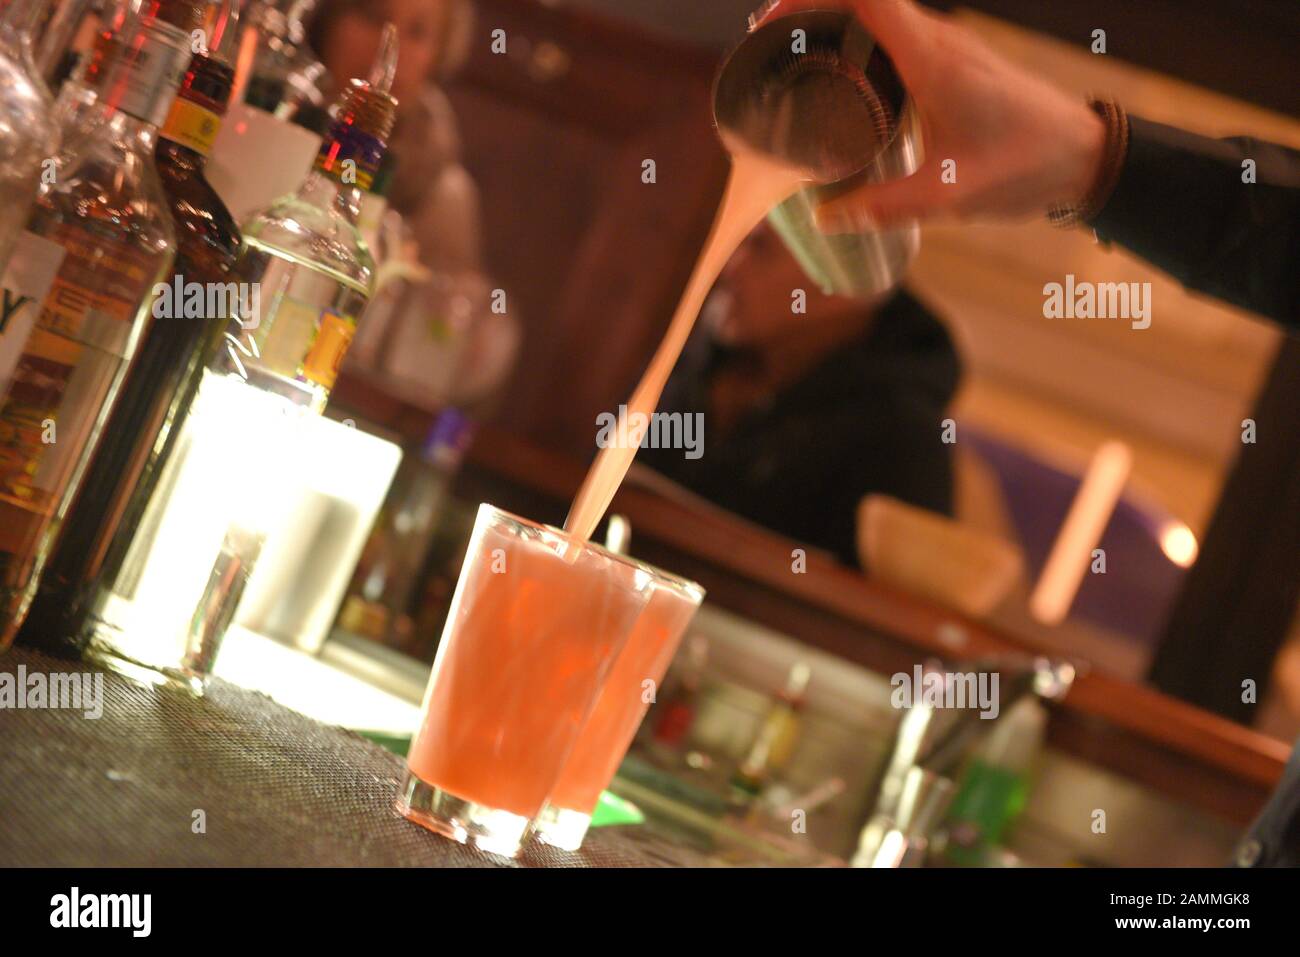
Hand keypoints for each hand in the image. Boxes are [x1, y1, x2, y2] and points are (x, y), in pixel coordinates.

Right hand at [751, 0, 1106, 228]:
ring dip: (831, 26)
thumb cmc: (1025, 168)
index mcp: (932, 59)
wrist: (1086, 157)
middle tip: (765, 52)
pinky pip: (892, 35)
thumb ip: (884, 208)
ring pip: (876, 14)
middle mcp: (938, 40)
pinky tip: (838, 84)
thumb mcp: (949, 197)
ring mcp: (946, 47)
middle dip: (807, 11)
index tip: (770, 25)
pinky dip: (857, 44)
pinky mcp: (951, 62)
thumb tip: (824, 219)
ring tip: (789, 64)